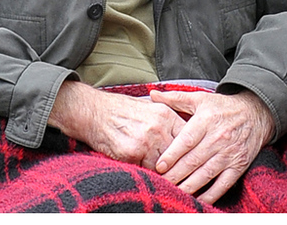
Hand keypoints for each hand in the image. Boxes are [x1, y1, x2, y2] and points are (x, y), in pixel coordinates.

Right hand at [48, 80, 185, 168]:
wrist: (94, 112)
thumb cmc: (122, 110)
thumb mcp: (150, 108)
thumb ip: (168, 122)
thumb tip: (187, 138)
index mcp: (166, 115)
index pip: (189, 138)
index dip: (190, 152)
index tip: (192, 162)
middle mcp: (159, 128)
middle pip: (179, 155)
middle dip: (180, 166)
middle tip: (184, 177)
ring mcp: (146, 141)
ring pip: (164, 166)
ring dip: (163, 173)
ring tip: (166, 178)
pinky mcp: (131, 153)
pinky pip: (146, 170)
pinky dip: (146, 174)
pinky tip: (146, 173)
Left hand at [149, 89, 275, 203]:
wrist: (256, 113)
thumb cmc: (223, 107)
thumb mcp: (200, 99)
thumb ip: (175, 98)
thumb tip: (152, 94)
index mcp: (207, 120)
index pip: (187, 140)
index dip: (172, 155)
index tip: (159, 165)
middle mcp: (218, 137)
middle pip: (193, 160)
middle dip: (176, 174)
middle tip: (161, 182)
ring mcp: (230, 153)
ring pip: (205, 174)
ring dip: (189, 186)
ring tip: (174, 192)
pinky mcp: (239, 165)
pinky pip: (223, 184)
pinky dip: (210, 194)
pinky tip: (198, 199)